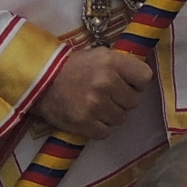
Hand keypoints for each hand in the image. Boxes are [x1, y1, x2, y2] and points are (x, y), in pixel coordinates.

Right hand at [42, 42, 156, 142]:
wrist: (41, 81)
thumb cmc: (73, 67)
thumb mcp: (100, 55)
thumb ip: (121, 64)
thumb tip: (141, 78)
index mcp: (112, 62)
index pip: (145, 77)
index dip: (137, 82)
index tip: (128, 83)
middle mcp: (106, 83)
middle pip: (134, 101)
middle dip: (123, 100)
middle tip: (108, 95)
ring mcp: (95, 104)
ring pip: (121, 118)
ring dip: (111, 114)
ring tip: (97, 105)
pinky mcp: (84, 123)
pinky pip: (105, 132)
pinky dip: (99, 127)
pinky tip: (90, 117)